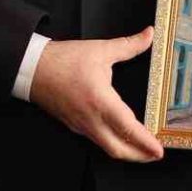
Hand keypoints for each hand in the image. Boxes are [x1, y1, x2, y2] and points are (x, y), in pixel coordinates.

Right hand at [29, 28, 164, 162]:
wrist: (32, 68)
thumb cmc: (64, 60)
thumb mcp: (101, 50)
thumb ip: (129, 45)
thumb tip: (149, 34)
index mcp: (100, 101)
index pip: (128, 129)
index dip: (145, 143)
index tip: (159, 150)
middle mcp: (91, 119)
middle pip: (118, 149)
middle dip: (139, 156)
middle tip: (156, 154)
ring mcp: (80, 125)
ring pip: (106, 147)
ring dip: (126, 151)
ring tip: (142, 149)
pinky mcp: (74, 125)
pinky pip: (96, 140)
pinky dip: (112, 143)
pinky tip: (120, 137)